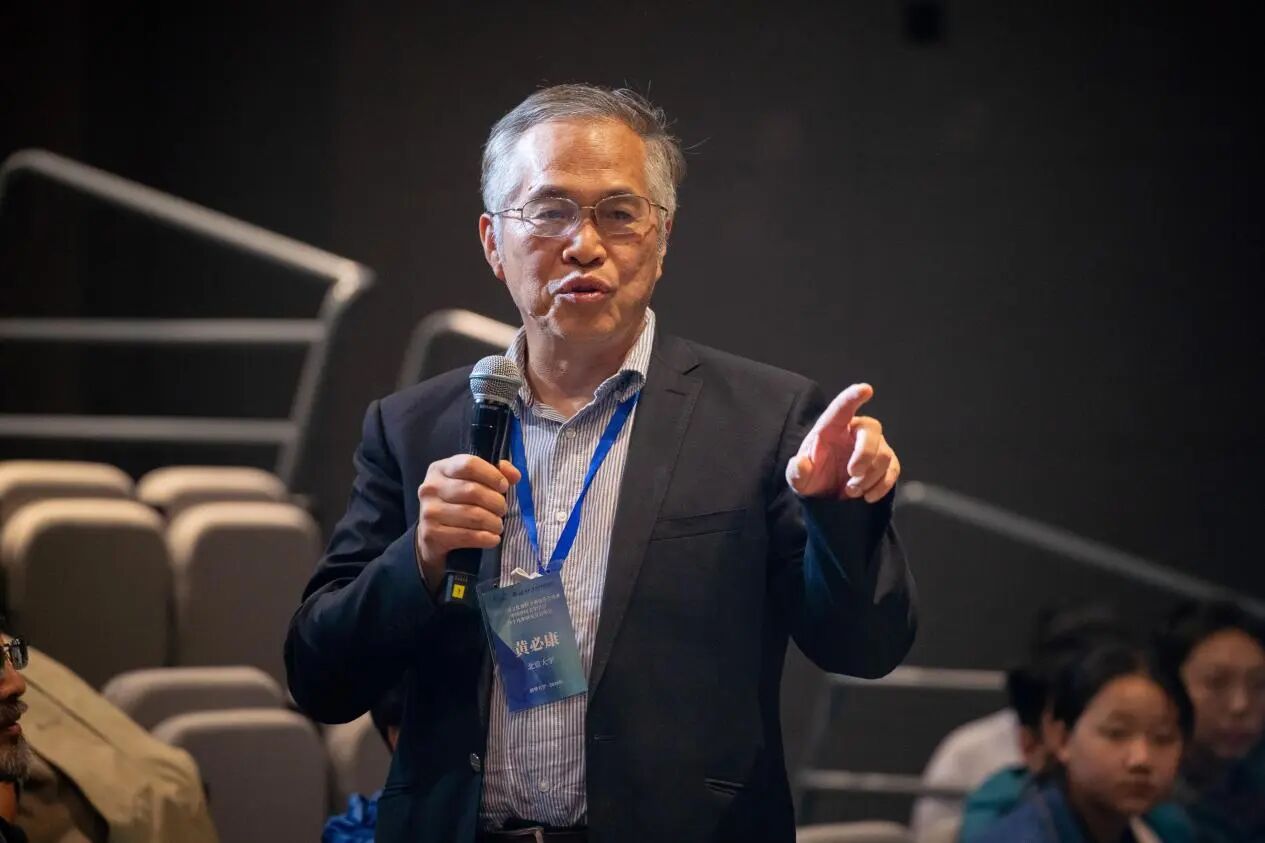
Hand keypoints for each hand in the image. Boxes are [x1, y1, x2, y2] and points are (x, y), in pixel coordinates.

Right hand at [416, 455, 520, 589]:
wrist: (432, 536)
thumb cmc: (457, 504)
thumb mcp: (472, 482)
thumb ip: (496, 473)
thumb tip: (515, 475)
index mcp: (440, 469)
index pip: (469, 464)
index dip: (492, 475)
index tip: (504, 487)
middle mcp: (431, 487)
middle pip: (472, 491)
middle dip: (495, 502)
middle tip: (503, 510)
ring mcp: (429, 511)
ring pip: (472, 515)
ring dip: (493, 522)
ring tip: (498, 525)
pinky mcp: (431, 534)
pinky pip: (466, 536)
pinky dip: (485, 538)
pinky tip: (493, 539)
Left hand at [785, 383, 899, 502]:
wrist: (827, 494)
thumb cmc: (812, 477)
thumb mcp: (798, 478)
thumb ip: (797, 471)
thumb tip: (801, 464)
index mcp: (831, 427)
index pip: (842, 407)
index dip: (854, 397)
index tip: (866, 389)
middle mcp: (854, 431)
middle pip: (872, 430)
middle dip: (865, 454)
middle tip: (853, 475)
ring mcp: (873, 446)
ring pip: (884, 454)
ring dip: (869, 476)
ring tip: (851, 491)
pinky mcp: (885, 463)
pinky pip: (893, 469)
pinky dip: (882, 485)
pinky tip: (867, 496)